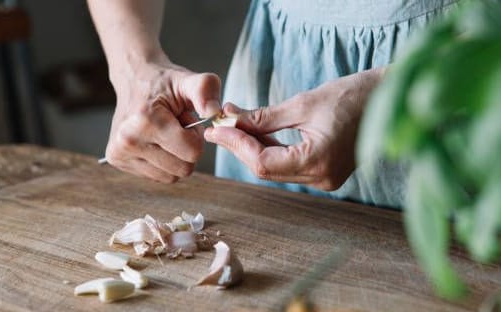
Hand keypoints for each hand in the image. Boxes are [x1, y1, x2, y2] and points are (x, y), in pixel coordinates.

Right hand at [106, 58, 221, 182]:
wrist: (133, 78)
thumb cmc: (164, 83)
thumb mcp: (188, 80)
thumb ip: (206, 91)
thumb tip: (215, 112)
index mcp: (145, 121)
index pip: (192, 152)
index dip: (196, 136)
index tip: (186, 120)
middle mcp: (127, 140)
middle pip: (183, 169)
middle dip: (187, 149)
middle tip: (176, 126)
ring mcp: (120, 153)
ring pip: (171, 177)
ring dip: (175, 157)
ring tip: (166, 132)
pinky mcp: (117, 160)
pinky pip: (157, 176)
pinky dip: (163, 162)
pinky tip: (155, 141)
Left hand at [205, 68, 384, 190]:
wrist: (388, 99)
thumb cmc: (353, 96)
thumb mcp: (304, 104)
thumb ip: (264, 117)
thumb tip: (232, 119)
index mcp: (317, 162)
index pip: (262, 163)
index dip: (236, 145)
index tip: (216, 127)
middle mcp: (321, 178)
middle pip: (266, 169)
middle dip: (240, 146)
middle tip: (220, 124)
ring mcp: (324, 178)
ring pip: (275, 168)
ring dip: (253, 147)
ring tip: (233, 125)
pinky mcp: (325, 171)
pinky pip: (288, 165)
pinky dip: (270, 149)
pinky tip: (256, 133)